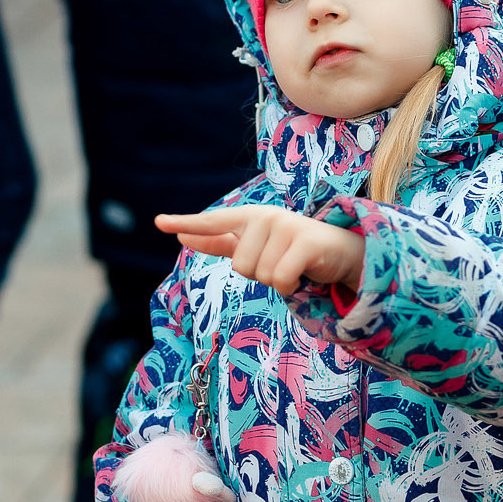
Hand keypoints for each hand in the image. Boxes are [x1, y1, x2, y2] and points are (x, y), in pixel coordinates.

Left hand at [157, 208, 364, 295]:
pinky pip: (280, 279)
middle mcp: (266, 216)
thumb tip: (181, 237)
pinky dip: (292, 285)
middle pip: (242, 267)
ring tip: (296, 266)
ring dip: (280, 281)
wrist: (343, 251)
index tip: (159, 222)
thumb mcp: (256, 246)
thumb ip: (220, 241)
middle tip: (284, 263)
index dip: (186, 222)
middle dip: (262, 274)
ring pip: (262, 275)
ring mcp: (286, 226)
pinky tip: (305, 274)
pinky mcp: (306, 241)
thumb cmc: (294, 250)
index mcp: (250, 217)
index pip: (213, 221)